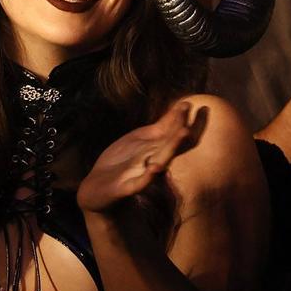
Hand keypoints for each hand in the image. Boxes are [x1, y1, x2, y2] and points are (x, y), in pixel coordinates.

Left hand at [78, 100, 206, 213]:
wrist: (99, 184)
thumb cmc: (122, 160)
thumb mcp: (140, 139)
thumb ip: (160, 128)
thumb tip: (180, 109)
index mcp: (157, 148)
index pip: (174, 133)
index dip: (181, 120)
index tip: (191, 104)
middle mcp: (154, 160)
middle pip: (171, 147)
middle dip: (181, 135)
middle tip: (191, 120)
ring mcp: (142, 173)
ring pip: (161, 160)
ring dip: (171, 148)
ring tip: (183, 134)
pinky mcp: (128, 187)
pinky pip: (141, 182)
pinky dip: (148, 176)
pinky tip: (153, 168)